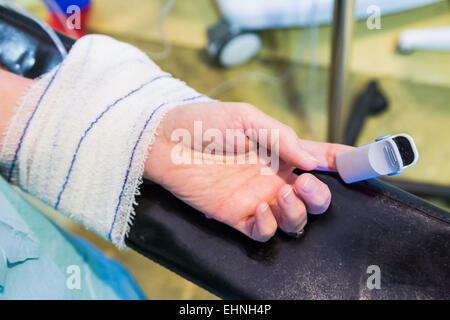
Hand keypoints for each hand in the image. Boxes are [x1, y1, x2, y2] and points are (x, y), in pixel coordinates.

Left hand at [144, 102, 351, 241]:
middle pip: (315, 198)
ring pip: (294, 220)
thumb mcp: (247, 119)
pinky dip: (270, 225)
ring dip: (297, 212)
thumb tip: (313, 160)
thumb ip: (282, 138)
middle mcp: (274, 178)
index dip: (344, 163)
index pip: (320, 159)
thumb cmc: (205, 122)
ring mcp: (257, 199)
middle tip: (304, 183)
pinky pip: (264, 232)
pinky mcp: (237, 216)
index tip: (361, 165)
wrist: (165, 140)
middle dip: (320, 196)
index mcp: (281, 152)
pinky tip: (262, 209)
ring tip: (282, 194)